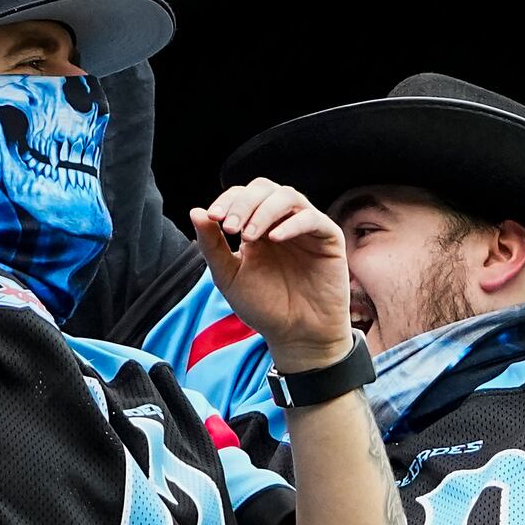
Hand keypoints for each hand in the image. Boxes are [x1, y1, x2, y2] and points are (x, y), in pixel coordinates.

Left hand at [190, 180, 352, 371]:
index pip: (242, 195)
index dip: (227, 200)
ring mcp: (306, 228)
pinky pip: (313, 219)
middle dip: (243, 203)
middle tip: (230, 227)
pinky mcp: (328, 239)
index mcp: (257, 226)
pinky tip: (274, 238)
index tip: (212, 218)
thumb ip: (212, 245)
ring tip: (249, 236)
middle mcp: (281, 221)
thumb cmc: (264, 307)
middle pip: (264, 188)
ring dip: (264, 210)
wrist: (296, 335)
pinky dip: (293, 223)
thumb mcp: (228, 276)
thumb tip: (195, 212)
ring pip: (288, 196)